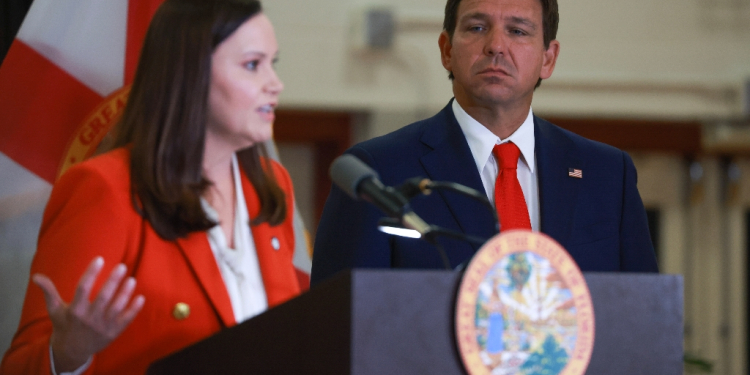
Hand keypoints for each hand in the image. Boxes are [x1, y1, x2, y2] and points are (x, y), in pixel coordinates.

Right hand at [32, 256, 144, 372]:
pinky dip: (134, 309)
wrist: (73, 350)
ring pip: (116, 308)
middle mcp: (89, 319)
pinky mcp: (114, 332)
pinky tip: (141, 297)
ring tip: (131, 279)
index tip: (100, 258)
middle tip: (122, 266)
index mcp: (74, 311)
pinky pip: (126, 320)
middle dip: (113, 281)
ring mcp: (103, 326)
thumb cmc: (65, 325)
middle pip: (103, 298)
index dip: (91, 273)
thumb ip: (49, 292)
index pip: (83, 289)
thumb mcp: (55, 310)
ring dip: (125, 293)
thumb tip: (36, 276)